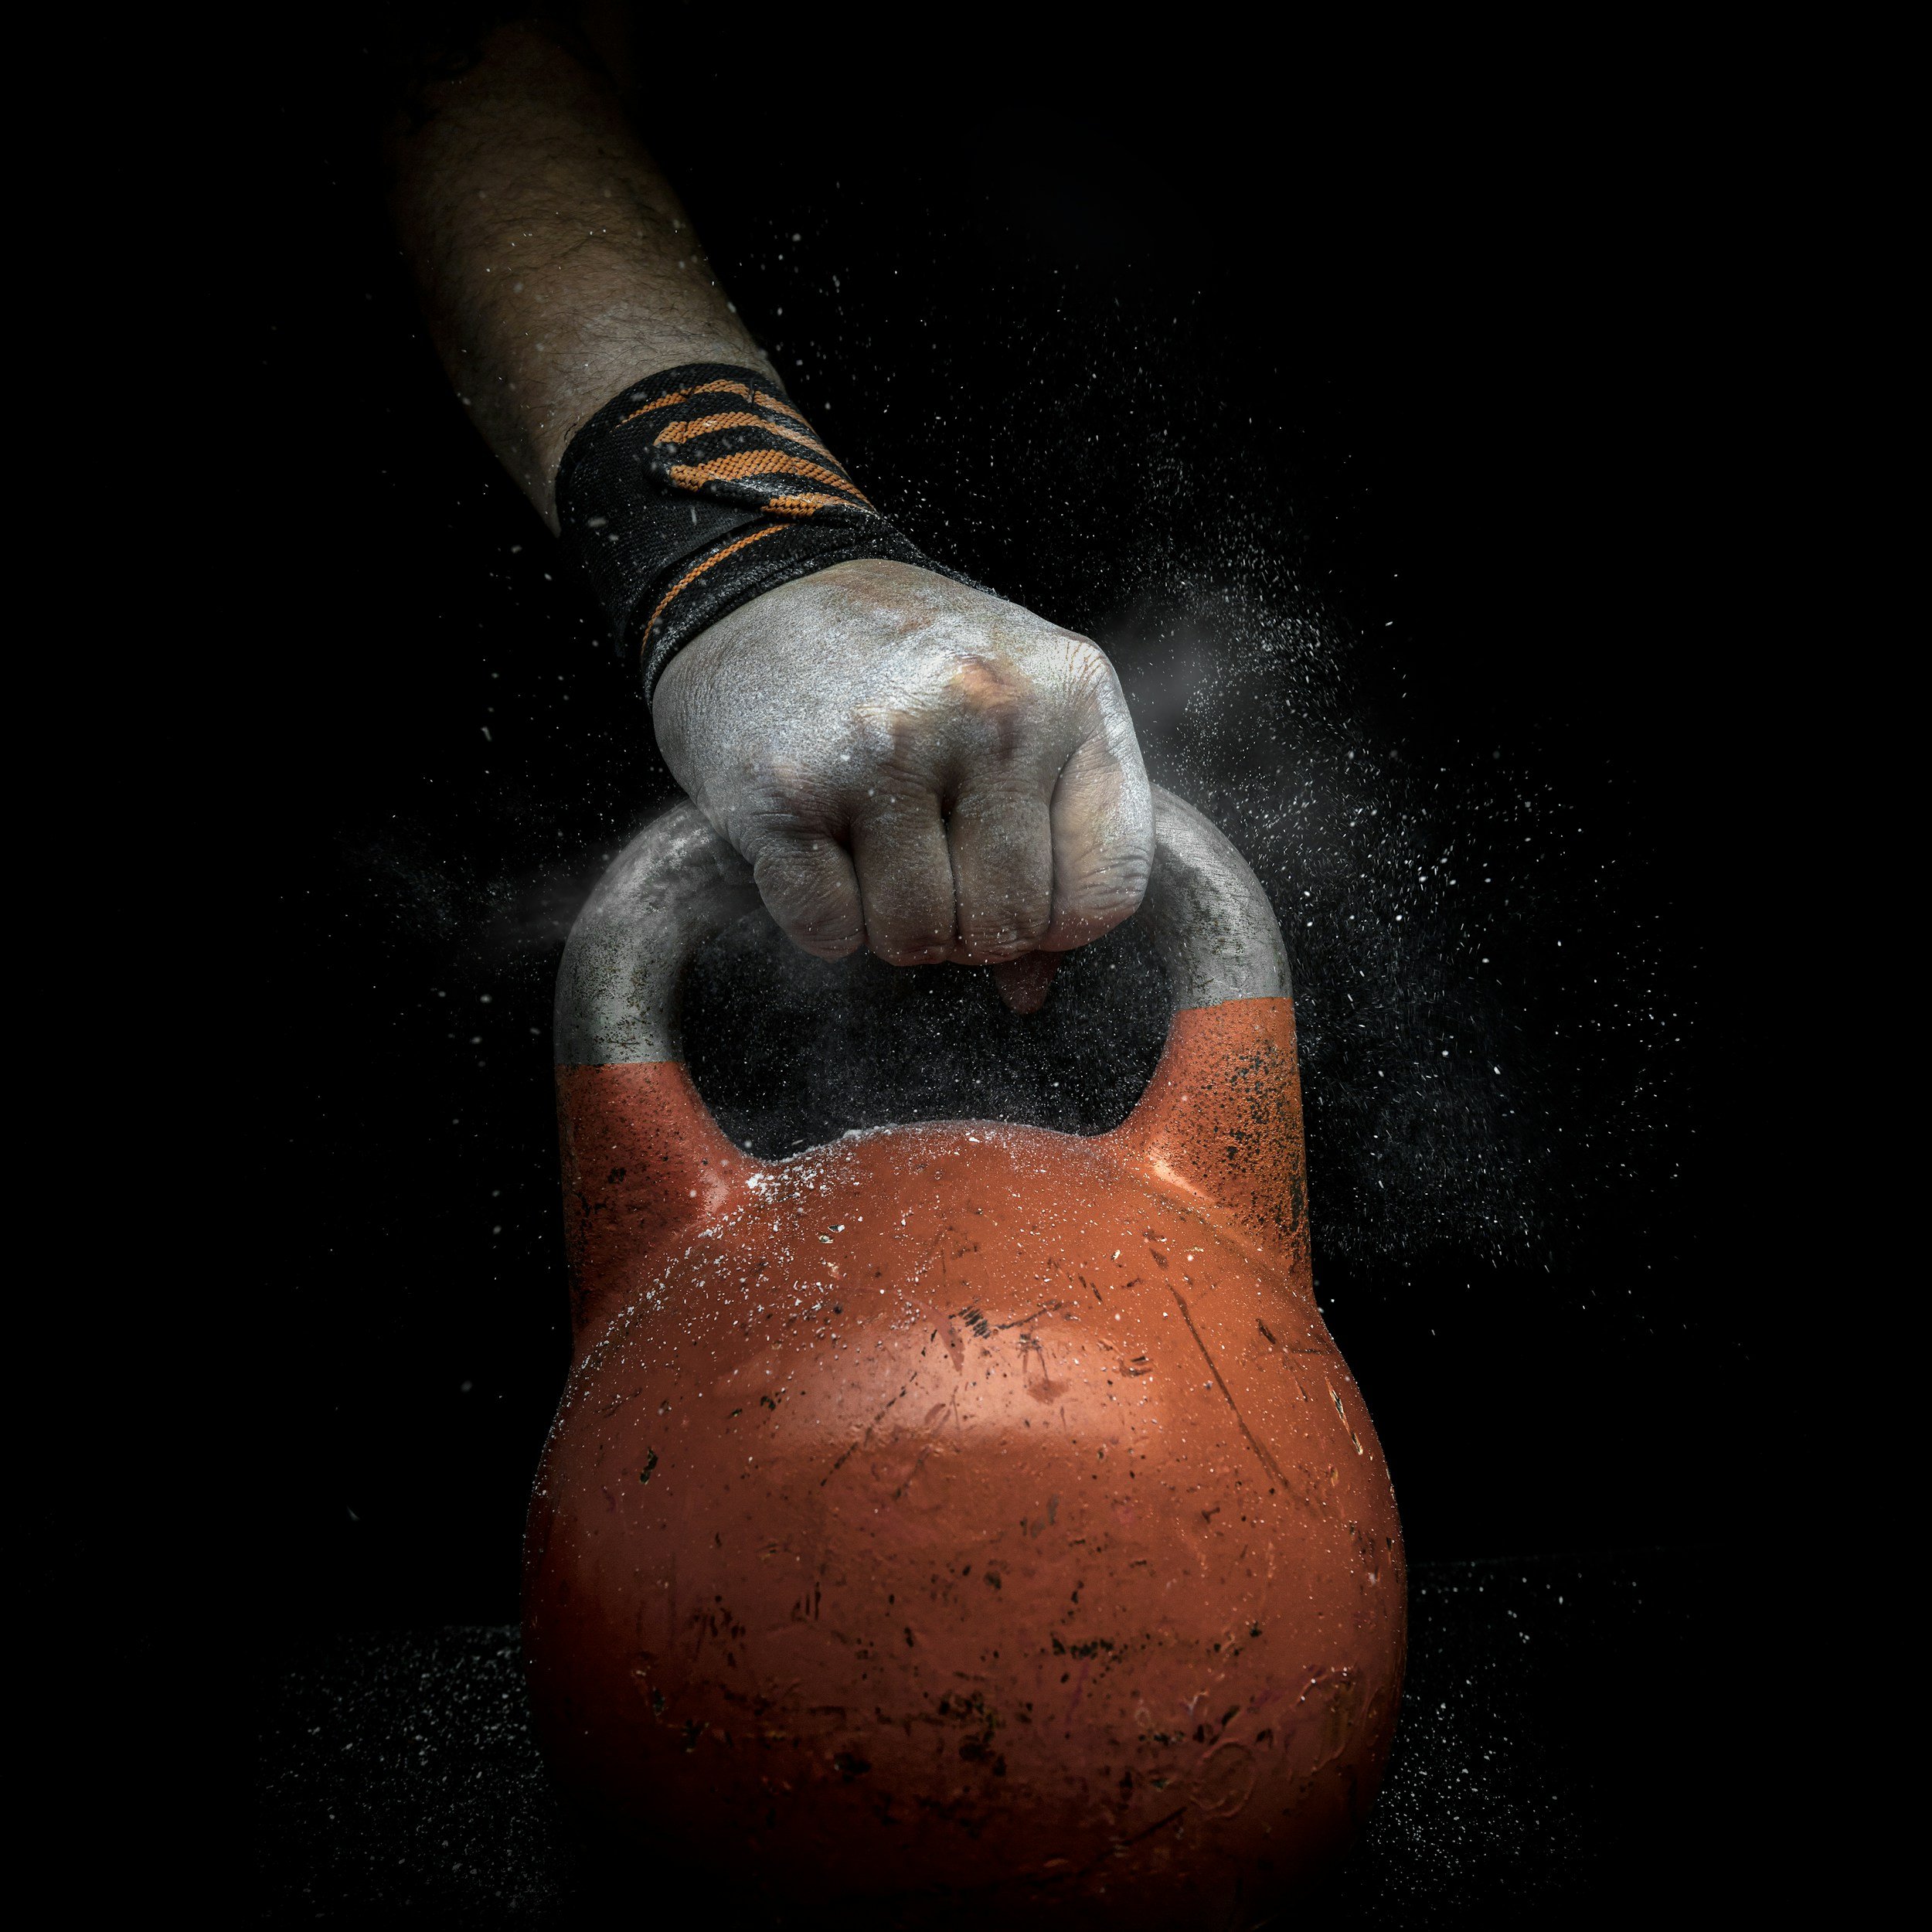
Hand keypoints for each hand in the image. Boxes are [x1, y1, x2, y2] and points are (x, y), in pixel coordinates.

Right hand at [652, 561, 1151, 995]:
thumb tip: (1030, 991)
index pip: (1109, 892)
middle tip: (922, 861)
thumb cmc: (904, 663)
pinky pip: (829, 932)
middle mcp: (987, 713)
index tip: (1009, 886)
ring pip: (917, 941)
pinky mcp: (788, 790)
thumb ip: (1050, 845)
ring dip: (887, 922)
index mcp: (1069, 693)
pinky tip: (812, 844)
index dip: (1057, 923)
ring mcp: (884, 748)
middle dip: (963, 926)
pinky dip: (817, 916)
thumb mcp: (1012, 716)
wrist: (755, 583)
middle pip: (1008, 929)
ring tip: (866, 845)